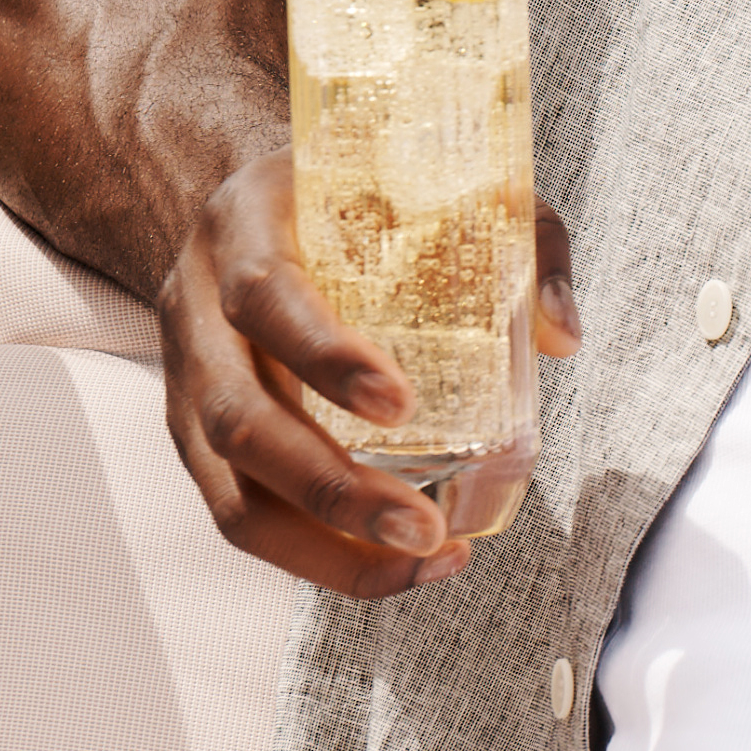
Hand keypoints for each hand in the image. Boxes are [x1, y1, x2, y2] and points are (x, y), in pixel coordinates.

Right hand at [156, 148, 580, 596]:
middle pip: (237, 419)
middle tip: (423, 528)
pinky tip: (386, 568)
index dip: (323, 356)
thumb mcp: (438, 182)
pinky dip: (312, 556)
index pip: (267, 296)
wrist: (255, 209)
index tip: (399, 403)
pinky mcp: (197, 440)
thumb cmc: (359, 195)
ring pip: (229, 490)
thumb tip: (563, 334)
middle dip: (330, 488)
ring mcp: (187, 384)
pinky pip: (239, 515)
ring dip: (321, 548)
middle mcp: (197, 309)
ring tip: (418, 562)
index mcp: (245, 226)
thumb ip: (514, 241)